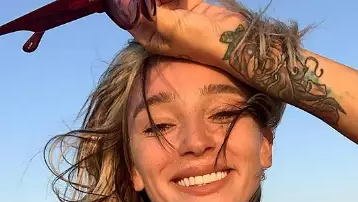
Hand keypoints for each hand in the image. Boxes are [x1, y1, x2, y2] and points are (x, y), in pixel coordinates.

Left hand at [107, 0, 244, 67]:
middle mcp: (160, 26)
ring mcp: (174, 15)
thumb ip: (147, 13)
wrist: (234, 40)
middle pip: (146, 3)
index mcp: (151, 37)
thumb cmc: (201, 39)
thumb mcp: (170, 27)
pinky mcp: (188, 5)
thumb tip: (123, 5)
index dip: (129, 3)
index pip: (132, 14)